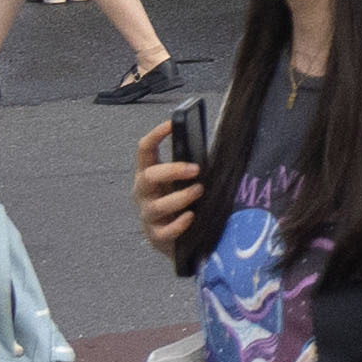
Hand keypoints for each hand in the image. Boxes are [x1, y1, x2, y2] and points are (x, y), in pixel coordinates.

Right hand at [131, 130, 205, 262]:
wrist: (177, 239)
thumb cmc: (182, 202)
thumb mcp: (182, 181)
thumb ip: (189, 167)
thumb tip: (217, 148)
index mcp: (148, 174)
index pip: (144, 149)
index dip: (156, 134)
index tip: (172, 123)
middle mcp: (143, 193)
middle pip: (148, 176)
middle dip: (172, 170)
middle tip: (196, 169)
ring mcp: (147, 215)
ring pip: (156, 206)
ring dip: (180, 197)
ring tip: (199, 191)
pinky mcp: (156, 236)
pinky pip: (165, 231)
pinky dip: (179, 224)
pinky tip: (192, 217)